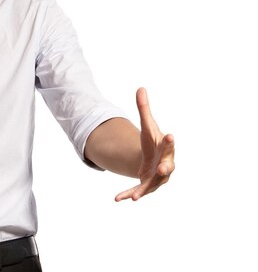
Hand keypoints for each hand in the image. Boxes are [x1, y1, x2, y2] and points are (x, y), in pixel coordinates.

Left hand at [115, 87, 174, 201]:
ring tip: (135, 197)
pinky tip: (117, 199)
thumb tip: (140, 88)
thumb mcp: (148, 126)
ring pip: (152, 185)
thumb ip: (144, 109)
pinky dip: (128, 195)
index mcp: (165, 149)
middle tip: (163, 169)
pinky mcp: (147, 186)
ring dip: (143, 190)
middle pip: (168, 168)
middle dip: (166, 169)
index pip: (169, 144)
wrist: (155, 161)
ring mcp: (157, 179)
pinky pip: (138, 191)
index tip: (170, 135)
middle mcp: (165, 165)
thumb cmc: (154, 143)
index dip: (169, 141)